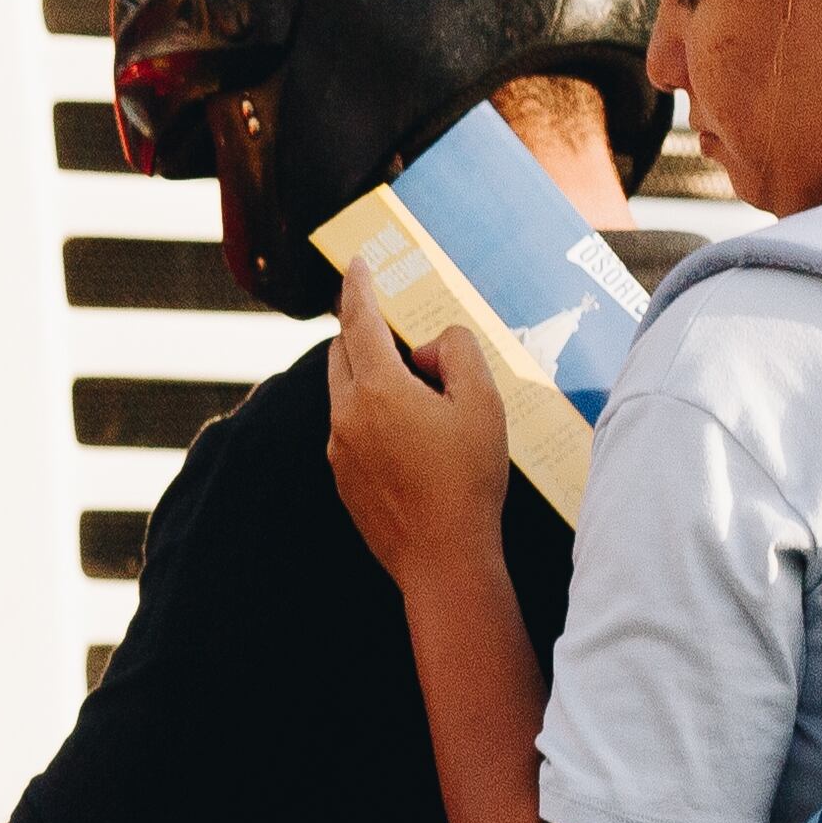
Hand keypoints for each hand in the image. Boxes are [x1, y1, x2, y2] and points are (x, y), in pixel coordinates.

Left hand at [325, 262, 514, 587]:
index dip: (359, 288)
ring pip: (346, 394)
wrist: (442, 558)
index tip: (356, 264)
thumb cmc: (469, 478)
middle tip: (403, 336)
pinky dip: (372, 415)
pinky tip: (413, 439)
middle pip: (343, 355)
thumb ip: (456, 353)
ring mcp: (339, 450)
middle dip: (365, 334)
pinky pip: (351, 429)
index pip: (359, 322)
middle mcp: (346, 417)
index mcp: (378, 391)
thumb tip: (427, 346)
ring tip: (421, 395)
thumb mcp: (482, 403)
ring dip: (372, 378)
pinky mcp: (343, 478)